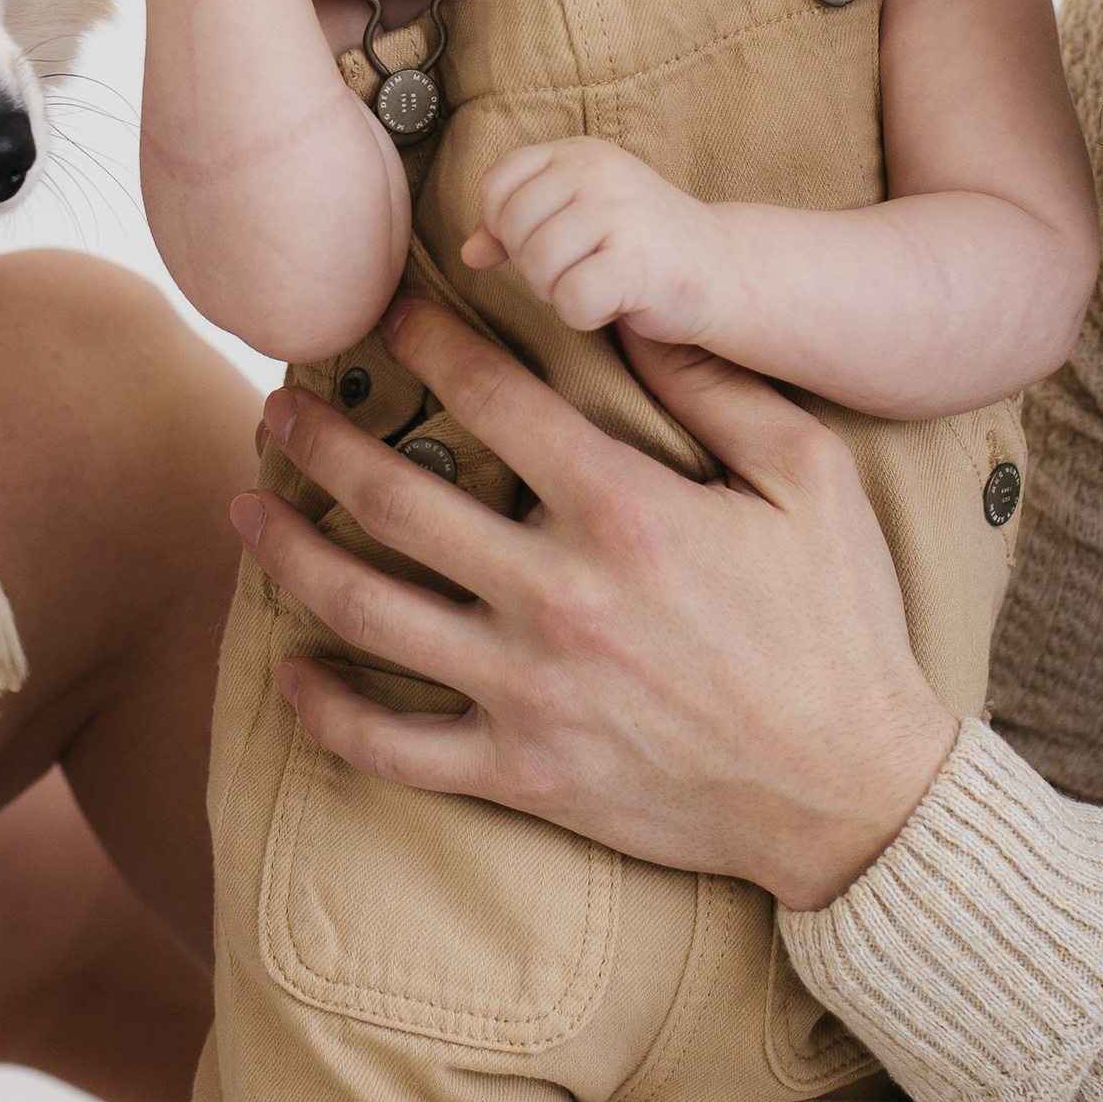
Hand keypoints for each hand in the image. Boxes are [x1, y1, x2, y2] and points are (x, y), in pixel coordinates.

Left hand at [239, 299, 957, 909]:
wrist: (856, 794)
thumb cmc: (840, 625)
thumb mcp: (810, 482)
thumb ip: (720, 387)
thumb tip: (635, 307)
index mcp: (624, 511)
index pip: (492, 401)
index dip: (427, 344)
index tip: (383, 315)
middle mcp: (559, 594)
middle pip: (395, 498)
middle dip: (319, 442)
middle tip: (274, 407)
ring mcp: (530, 689)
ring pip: (367, 610)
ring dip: (290, 553)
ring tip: (245, 509)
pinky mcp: (523, 772)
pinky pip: (394, 746)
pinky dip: (328, 712)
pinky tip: (291, 672)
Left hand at [462, 138, 731, 342]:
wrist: (721, 267)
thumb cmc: (637, 243)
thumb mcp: (574, 216)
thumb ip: (516, 225)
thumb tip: (468, 252)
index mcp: (576, 153)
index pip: (497, 185)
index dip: (502, 226)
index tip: (541, 241)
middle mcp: (597, 173)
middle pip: (511, 229)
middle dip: (533, 265)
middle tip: (576, 270)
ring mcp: (619, 213)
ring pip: (536, 266)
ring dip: (559, 292)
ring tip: (596, 282)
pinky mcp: (637, 262)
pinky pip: (571, 300)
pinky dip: (585, 315)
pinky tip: (615, 302)